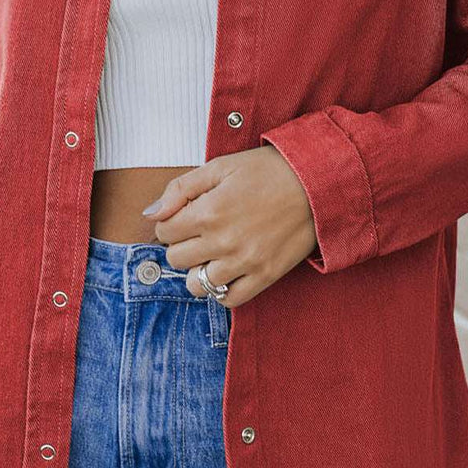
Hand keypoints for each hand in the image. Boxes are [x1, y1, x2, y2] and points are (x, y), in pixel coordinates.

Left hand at [142, 145, 317, 306]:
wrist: (316, 183)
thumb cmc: (267, 171)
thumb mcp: (220, 167)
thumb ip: (180, 189)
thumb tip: (151, 214)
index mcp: (209, 211)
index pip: (164, 232)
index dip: (171, 222)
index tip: (187, 215)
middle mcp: (223, 241)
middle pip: (176, 259)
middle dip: (181, 244)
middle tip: (200, 232)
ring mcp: (245, 262)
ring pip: (196, 284)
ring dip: (198, 270)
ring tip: (212, 253)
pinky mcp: (265, 276)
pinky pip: (228, 300)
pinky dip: (221, 290)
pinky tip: (227, 270)